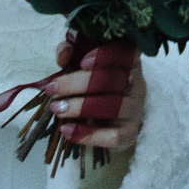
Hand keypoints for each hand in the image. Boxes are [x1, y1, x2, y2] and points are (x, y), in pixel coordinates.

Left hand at [45, 36, 143, 152]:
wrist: (112, 122)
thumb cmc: (96, 88)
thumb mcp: (84, 68)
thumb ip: (72, 55)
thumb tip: (63, 53)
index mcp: (128, 62)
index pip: (124, 53)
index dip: (104, 55)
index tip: (82, 62)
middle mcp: (136, 84)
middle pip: (111, 80)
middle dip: (77, 84)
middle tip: (52, 89)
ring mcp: (135, 110)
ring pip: (113, 107)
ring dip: (80, 108)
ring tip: (56, 109)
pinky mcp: (130, 133)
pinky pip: (113, 136)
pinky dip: (88, 134)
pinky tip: (67, 130)